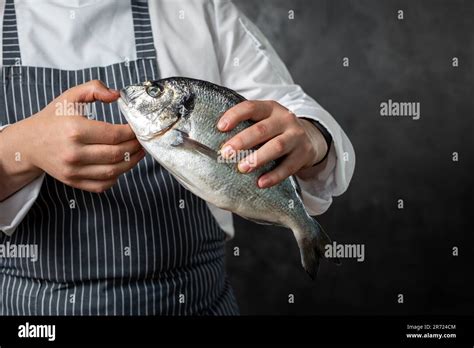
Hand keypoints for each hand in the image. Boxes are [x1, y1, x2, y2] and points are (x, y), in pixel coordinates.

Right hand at [3, 80, 144, 195]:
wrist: (28, 143)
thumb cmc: (53, 118)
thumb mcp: (70, 96)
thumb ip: (94, 88)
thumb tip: (117, 95)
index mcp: (75, 129)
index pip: (114, 134)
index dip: (132, 132)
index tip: (137, 128)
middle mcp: (74, 152)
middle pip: (117, 154)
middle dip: (135, 147)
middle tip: (142, 141)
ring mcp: (73, 170)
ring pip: (113, 171)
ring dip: (131, 163)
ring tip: (138, 153)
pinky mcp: (73, 181)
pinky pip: (102, 185)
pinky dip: (116, 177)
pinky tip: (121, 165)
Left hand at [217, 100, 327, 187]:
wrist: (310, 139)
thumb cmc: (276, 132)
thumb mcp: (264, 122)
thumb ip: (245, 126)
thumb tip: (210, 141)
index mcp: (270, 108)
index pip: (251, 107)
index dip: (235, 116)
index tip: (220, 127)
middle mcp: (284, 119)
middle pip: (262, 129)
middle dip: (242, 141)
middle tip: (225, 153)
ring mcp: (296, 136)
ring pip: (276, 146)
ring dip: (257, 158)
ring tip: (242, 168)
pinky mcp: (304, 153)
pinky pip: (288, 166)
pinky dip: (274, 176)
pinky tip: (261, 183)